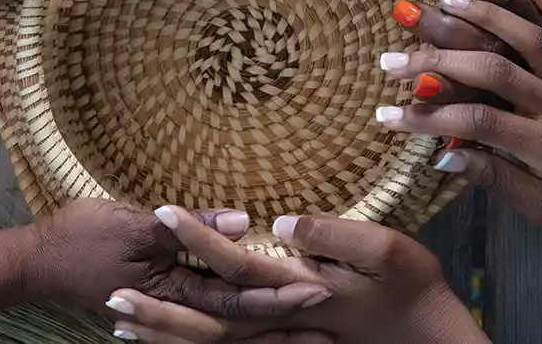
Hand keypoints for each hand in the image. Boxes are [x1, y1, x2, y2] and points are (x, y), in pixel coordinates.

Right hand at [25, 199, 330, 320]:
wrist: (37, 263)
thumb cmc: (81, 238)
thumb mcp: (135, 225)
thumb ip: (189, 226)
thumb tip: (241, 222)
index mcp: (174, 291)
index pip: (236, 294)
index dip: (276, 291)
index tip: (316, 286)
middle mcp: (177, 309)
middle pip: (240, 320)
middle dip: (282, 318)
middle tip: (325, 313)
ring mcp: (168, 311)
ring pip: (226, 328)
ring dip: (266, 332)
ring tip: (308, 334)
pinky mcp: (161, 305)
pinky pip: (204, 322)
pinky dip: (234, 328)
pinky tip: (255, 330)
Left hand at [100, 207, 486, 343]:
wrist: (430, 340)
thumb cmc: (414, 290)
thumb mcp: (387, 252)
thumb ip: (333, 236)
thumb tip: (279, 224)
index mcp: (299, 292)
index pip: (235, 267)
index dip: (198, 238)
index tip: (163, 211)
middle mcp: (280, 324)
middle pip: (206, 323)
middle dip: (158, 312)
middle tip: (111, 297)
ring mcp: (279, 340)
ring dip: (164, 336)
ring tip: (119, 324)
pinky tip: (164, 342)